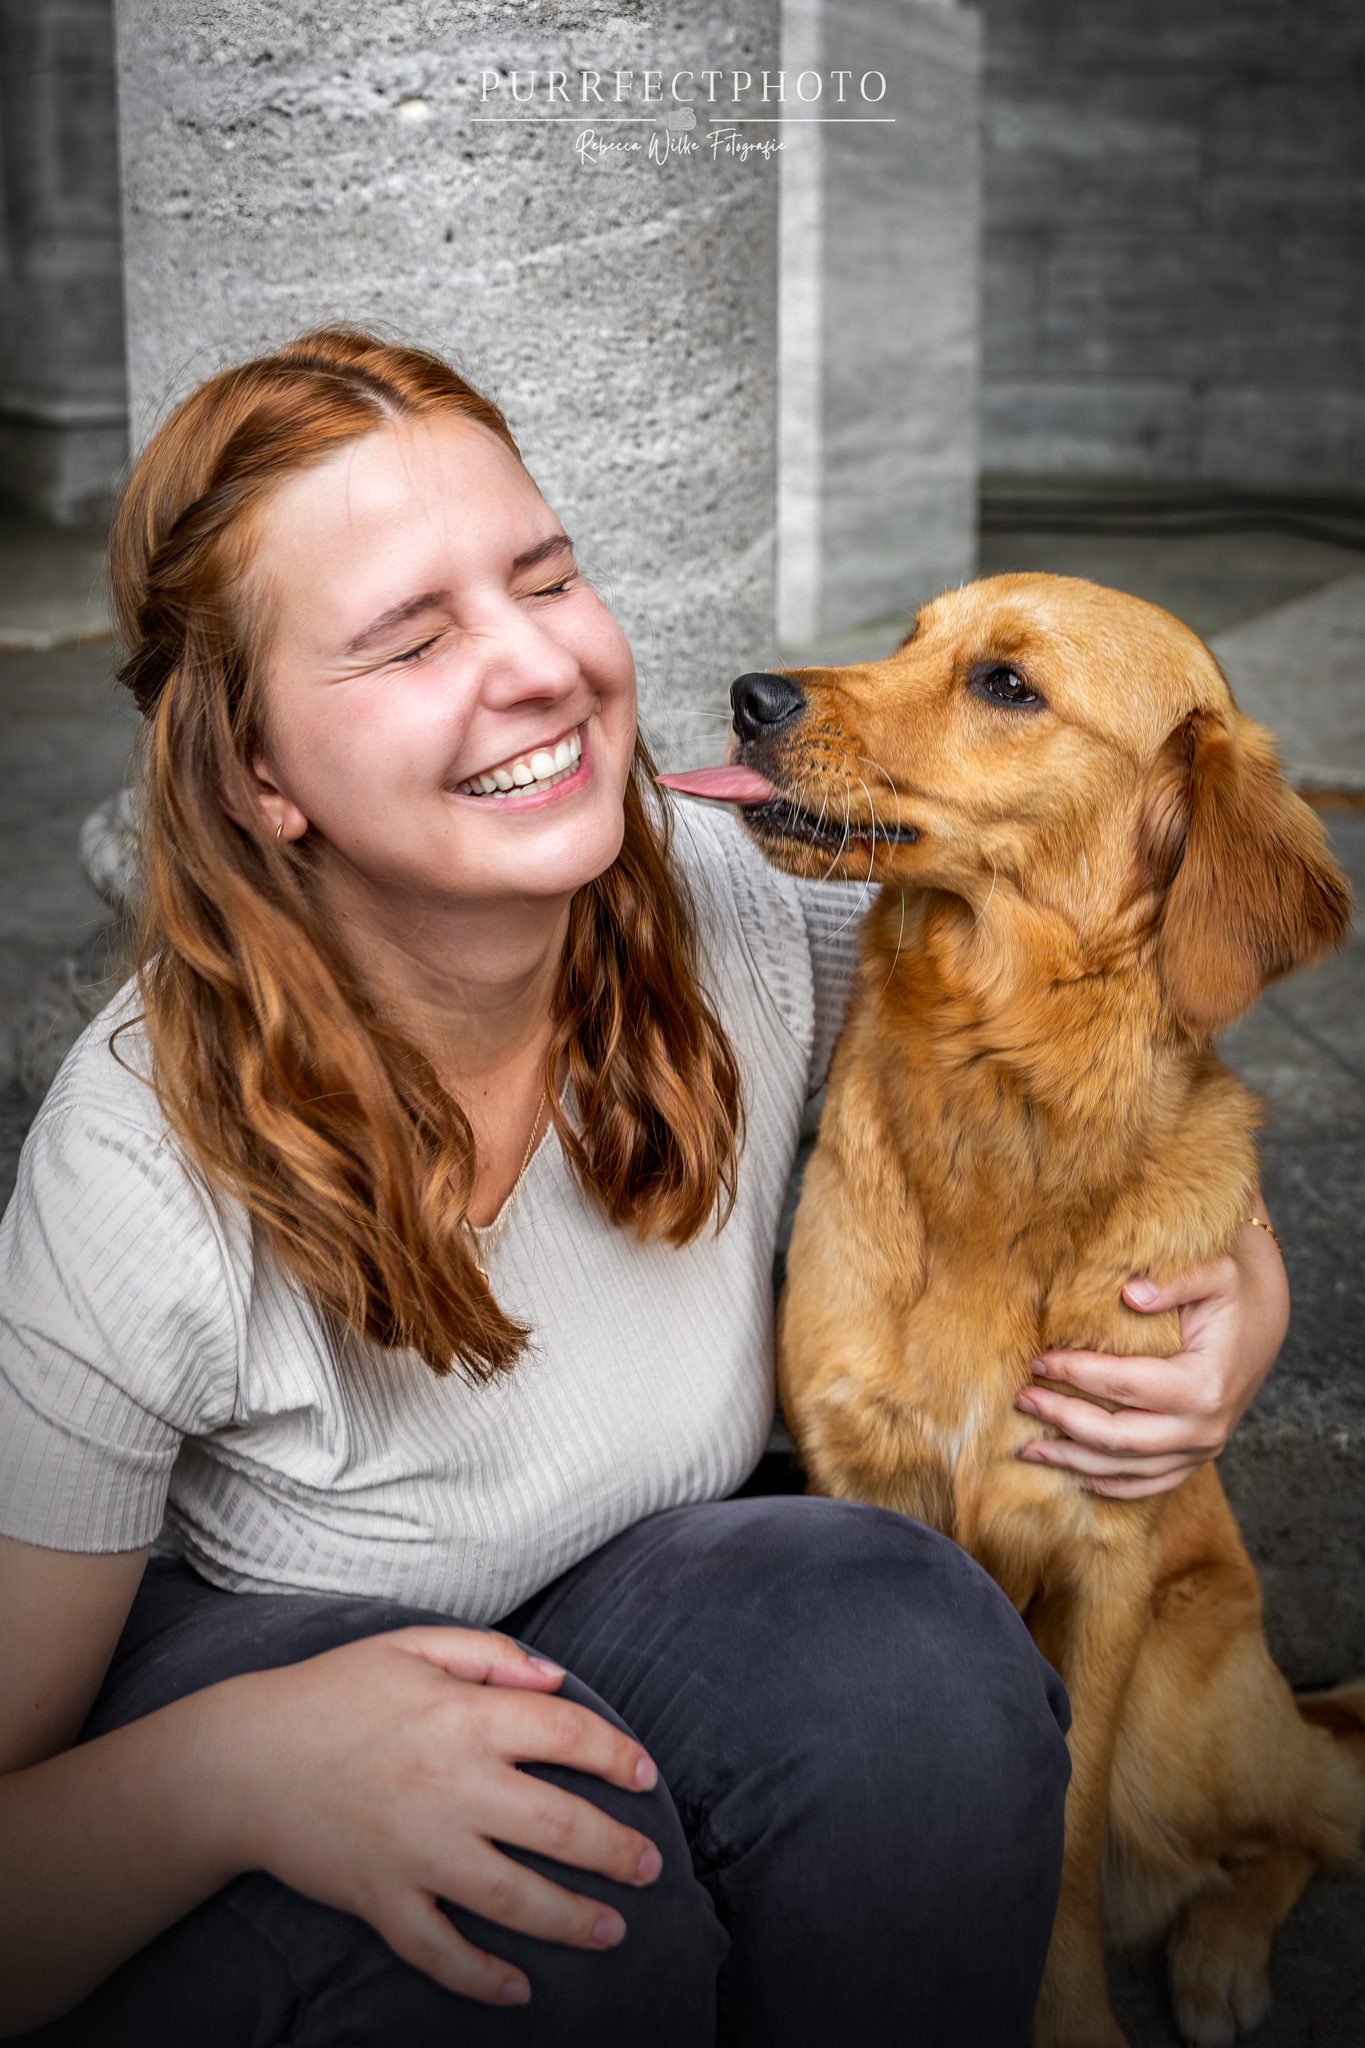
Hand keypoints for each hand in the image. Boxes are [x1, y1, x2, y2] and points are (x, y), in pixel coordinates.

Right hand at [210, 1627, 662, 2007]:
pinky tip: (518, 1989)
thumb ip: (491, 1656)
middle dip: (617, 1851)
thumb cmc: (331, 1694)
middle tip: (650, 1866)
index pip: (567, 1734)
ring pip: (514, 1897)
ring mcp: (418, 1851)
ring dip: (572, 1919)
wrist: (243, 1760)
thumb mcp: (411, 1645)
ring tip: (613, 1930)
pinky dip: (480, 1978)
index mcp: (464, 1718)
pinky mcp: (382, 1899)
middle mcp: (453, 1788)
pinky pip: (439, 1951)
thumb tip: (557, 1677)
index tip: (644, 1774)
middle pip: (560, 1826)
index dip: (616, 1754)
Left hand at [1014, 1203, 1288, 1499]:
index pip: (1125, 1384)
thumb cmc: (1233, 1290)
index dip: (1076, 1373)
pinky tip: (1076, 1477)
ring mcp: (1203, 1449)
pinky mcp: (1197, 1457)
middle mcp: (1205, 1427)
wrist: (1265, 1318)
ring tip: (1028, 1448)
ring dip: (1074, 1461)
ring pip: (1127, 1469)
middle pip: (1118, 1436)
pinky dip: (1112, 1485)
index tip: (1038, 1359)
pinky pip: (1151, 1483)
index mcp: (1205, 1384)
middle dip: (1063, 1419)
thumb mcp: (1214, 1272)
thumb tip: (1132, 1293)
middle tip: (1021, 1399)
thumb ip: (1175, 1282)